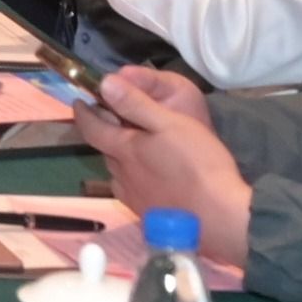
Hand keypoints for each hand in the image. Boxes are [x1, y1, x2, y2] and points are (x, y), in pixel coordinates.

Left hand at [78, 65, 250, 269]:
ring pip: (118, 172)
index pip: (91, 128)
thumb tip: (104, 84)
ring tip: (134, 147)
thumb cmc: (198, 163)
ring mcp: (134, 199)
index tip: (80, 102)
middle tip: (116, 119)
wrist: (220, 216)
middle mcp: (122, 176)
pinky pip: (131, 191)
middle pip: (105, 149)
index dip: (83, 113)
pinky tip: (150, 177)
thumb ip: (136, 104)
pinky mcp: (148, 216)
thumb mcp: (169, 124)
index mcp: (125, 150)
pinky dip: (133, 178)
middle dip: (106, 132)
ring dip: (120, 157)